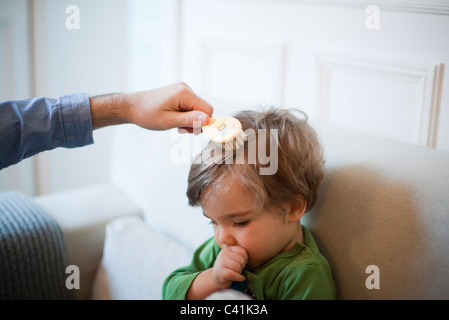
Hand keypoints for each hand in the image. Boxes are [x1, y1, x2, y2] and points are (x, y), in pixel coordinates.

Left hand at [90, 82, 212, 130]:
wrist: (132, 106)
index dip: (202, 123)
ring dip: (190, 120)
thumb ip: (189, 120)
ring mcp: (183, 89)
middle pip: (203, 109)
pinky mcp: (180, 93)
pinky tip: (175, 118)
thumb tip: (207, 120)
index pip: (207, 110)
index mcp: (184, 93)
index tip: (189, 131)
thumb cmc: (147, 114)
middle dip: (195, 122)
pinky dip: (186, 115)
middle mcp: (186, 88)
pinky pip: (191, 106)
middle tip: (180, 129)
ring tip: (175, 124)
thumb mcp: (168, 121)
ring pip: (198, 109)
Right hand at [211, 245, 247, 289]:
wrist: (216, 278)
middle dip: (242, 266)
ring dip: (239, 273)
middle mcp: (223, 254)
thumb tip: (251, 251)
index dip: (245, 259)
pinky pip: (233, 274)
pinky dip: (239, 278)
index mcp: (228, 249)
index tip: (241, 264)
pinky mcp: (220, 272)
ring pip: (237, 267)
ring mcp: (221, 262)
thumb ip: (239, 254)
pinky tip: (239, 278)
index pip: (243, 251)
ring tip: (236, 273)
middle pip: (241, 260)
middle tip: (237, 270)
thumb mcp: (233, 258)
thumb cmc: (228, 268)